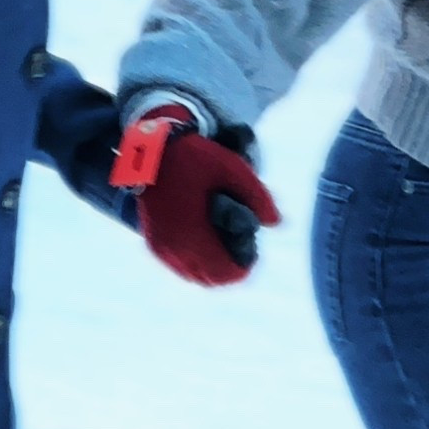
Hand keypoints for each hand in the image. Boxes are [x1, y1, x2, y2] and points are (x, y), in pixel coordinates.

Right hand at [111, 106, 279, 286]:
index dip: (244, 263)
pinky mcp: (153, 243)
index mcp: (193, 237)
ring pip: (193, 275)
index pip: (226, 275)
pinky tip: (203, 235)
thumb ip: (259, 198)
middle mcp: (173, 250)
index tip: (248, 240)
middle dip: (228, 264)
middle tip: (237, 239)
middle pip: (210, 279)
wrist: (152, 149)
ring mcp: (160, 248)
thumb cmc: (197, 158)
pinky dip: (193, 257)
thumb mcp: (234, 170)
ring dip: (210, 264)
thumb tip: (276, 223)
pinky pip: (178, 264)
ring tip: (220, 237)